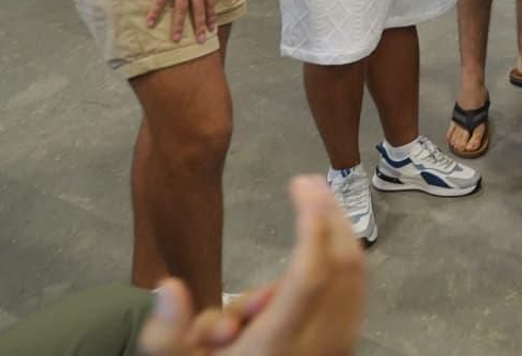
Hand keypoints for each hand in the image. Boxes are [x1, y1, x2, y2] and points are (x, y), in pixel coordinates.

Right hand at [135, 175, 365, 355]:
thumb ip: (165, 333)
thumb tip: (170, 286)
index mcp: (274, 350)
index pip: (308, 276)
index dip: (311, 226)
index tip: (300, 185)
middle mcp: (317, 349)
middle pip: (342, 267)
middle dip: (330, 216)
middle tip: (309, 182)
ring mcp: (338, 350)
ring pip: (355, 277)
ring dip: (337, 235)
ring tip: (308, 209)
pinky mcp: (345, 348)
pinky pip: (355, 293)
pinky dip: (342, 263)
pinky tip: (321, 244)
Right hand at [147, 0, 211, 44]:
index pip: (210, 1)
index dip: (211, 15)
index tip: (212, 28)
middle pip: (198, 8)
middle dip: (200, 26)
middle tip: (201, 40)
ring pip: (181, 8)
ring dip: (178, 25)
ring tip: (175, 39)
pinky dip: (154, 12)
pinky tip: (150, 23)